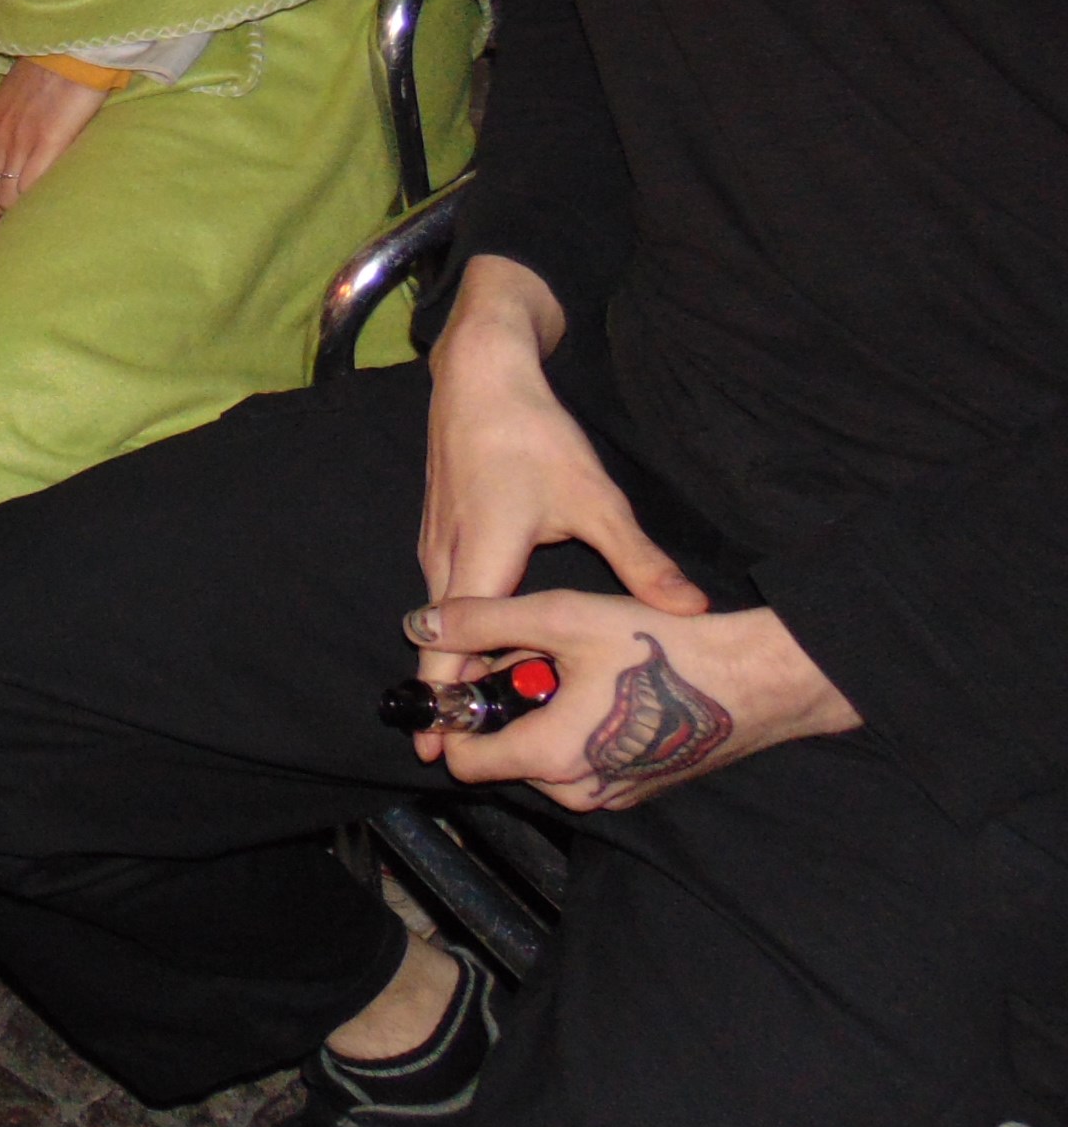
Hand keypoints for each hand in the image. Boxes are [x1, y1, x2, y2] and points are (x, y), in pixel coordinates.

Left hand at [0, 61, 111, 228]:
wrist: (67, 52)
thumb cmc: (45, 75)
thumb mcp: (9, 103)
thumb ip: (4, 132)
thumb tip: (9, 161)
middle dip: (0, 221)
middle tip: (18, 228)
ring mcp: (19, 144)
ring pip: (7, 201)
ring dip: (18, 217)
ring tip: (33, 221)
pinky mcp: (47, 144)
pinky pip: (30, 189)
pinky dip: (35, 205)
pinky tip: (47, 209)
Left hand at [407, 590, 856, 810]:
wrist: (757, 682)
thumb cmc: (661, 650)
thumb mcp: (561, 618)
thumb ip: (481, 621)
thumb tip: (418, 626)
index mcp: (547, 757)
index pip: (465, 761)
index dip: (455, 718)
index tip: (468, 677)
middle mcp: (575, 791)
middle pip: (506, 751)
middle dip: (509, 704)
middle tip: (543, 655)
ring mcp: (612, 796)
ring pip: (546, 752)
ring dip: (545, 711)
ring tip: (580, 664)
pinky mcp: (639, 788)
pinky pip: (584, 759)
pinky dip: (579, 725)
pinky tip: (608, 686)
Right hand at [414, 258, 705, 755]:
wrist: (480, 377)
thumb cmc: (533, 435)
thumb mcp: (597, 500)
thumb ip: (640, 562)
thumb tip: (689, 609)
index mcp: (481, 559)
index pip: (452, 646)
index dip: (445, 700)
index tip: (438, 748)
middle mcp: (446, 559)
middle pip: (437, 643)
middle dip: (448, 697)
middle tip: (463, 749)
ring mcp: (438, 545)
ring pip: (440, 620)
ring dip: (454, 662)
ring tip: (480, 710)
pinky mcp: (442, 532)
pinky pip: (446, 595)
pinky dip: (457, 629)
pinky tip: (491, 645)